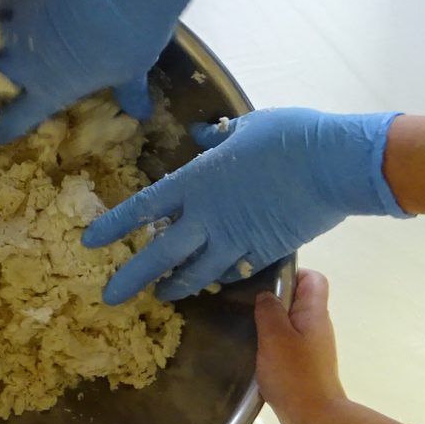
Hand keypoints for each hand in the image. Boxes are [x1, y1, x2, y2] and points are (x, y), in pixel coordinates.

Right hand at [0, 0, 212, 144]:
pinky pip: (2, 3)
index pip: (12, 122)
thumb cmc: (130, 39)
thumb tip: (141, 113)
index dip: (0, 131)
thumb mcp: (132, 73)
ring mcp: (18, 27)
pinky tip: (10, 7)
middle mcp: (24, 64)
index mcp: (49, 92)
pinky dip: (4, 8)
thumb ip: (128, 93)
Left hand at [85, 108, 406, 302]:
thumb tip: (203, 135)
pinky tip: (214, 282)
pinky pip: (235, 273)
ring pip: (196, 273)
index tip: (91, 241)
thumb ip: (220, 136)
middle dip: (133, 277)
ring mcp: (237, 240)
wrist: (333, 165)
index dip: (115, 225)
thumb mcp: (247, 127)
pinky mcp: (265, 254)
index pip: (144, 207)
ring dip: (175, 285)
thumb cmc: (289, 136)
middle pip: (160, 254)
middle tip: (110, 296)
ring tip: (161, 295)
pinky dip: (221, 279)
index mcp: (196, 182)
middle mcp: (208, 218)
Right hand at [253, 269, 350, 423]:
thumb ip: (269, 311)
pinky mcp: (306, 362)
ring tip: (247, 324)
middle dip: (275, 297)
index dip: (293, 273)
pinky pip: (289, 340)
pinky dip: (273, 340)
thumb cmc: (295, 375)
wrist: (315, 418)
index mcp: (315, 313)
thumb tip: (265, 295)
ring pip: (292, 320)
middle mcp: (318, 325)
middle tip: (248, 302)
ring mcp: (313, 345)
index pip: (313, 278)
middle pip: (300, 298)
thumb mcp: (275, 337)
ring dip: (271, 320)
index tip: (266, 281)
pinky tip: (256, 349)